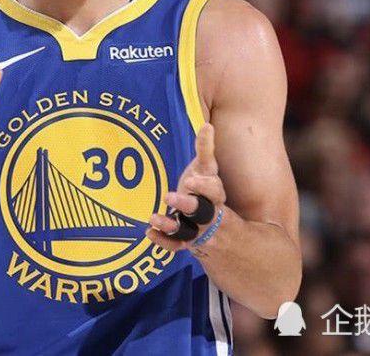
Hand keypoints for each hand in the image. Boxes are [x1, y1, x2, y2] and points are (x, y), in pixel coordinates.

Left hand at [146, 123, 226, 250]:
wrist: (220, 228)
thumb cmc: (207, 190)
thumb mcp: (208, 170)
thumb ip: (205, 150)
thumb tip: (206, 125)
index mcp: (215, 195)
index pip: (214, 191)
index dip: (204, 187)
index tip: (191, 180)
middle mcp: (209, 213)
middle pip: (203, 212)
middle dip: (188, 204)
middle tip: (169, 196)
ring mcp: (198, 230)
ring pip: (188, 231)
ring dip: (171, 225)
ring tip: (153, 217)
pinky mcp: (187, 242)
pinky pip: (176, 246)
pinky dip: (163, 240)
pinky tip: (149, 232)